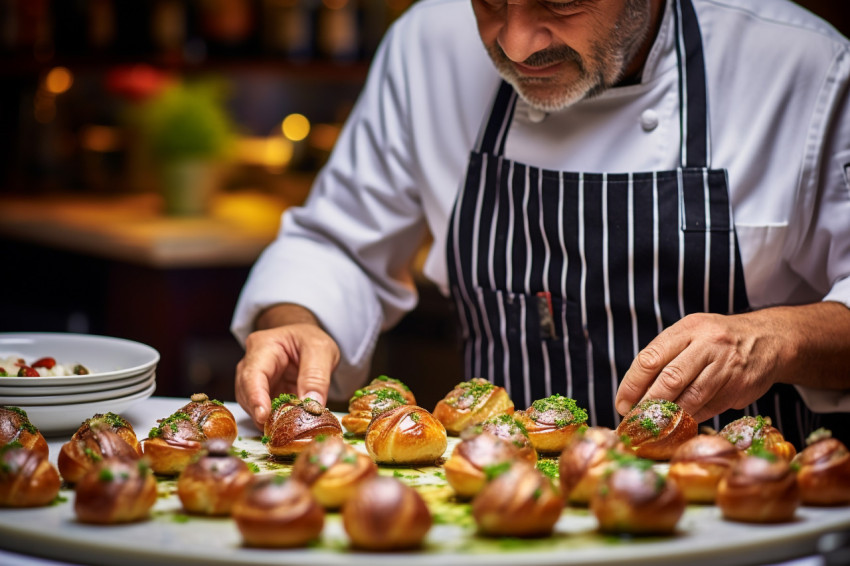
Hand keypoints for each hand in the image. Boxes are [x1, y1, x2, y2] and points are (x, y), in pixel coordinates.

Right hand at [235, 316, 339, 429]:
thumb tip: (312, 405)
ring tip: (287, 427)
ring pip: (251, 406)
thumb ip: (317, 376)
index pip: (253, 374)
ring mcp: (253, 381)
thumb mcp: (321, 350)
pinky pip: (262, 411)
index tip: (263, 416)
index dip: (256, 397)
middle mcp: (251, 363)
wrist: (306, 341)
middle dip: (261, 413)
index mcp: (263, 346)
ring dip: (268, 419)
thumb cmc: (309, 340)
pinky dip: (273, 420)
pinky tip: (286, 425)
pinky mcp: (261, 395)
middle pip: (246, 393)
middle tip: (280, 430)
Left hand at [615, 311, 784, 422]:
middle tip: (635, 420)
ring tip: (654, 426)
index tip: (622, 404)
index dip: (632, 384)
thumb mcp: (690, 334)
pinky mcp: (740, 387)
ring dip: (669, 416)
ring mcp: (727, 367)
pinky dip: (691, 419)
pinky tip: (680, 425)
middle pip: (670, 379)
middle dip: (648, 403)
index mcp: (688, 328)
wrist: (769, 339)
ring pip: (692, 398)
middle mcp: (708, 345)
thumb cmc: (716, 339)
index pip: (651, 358)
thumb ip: (665, 356)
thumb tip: (634, 393)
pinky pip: (710, 409)